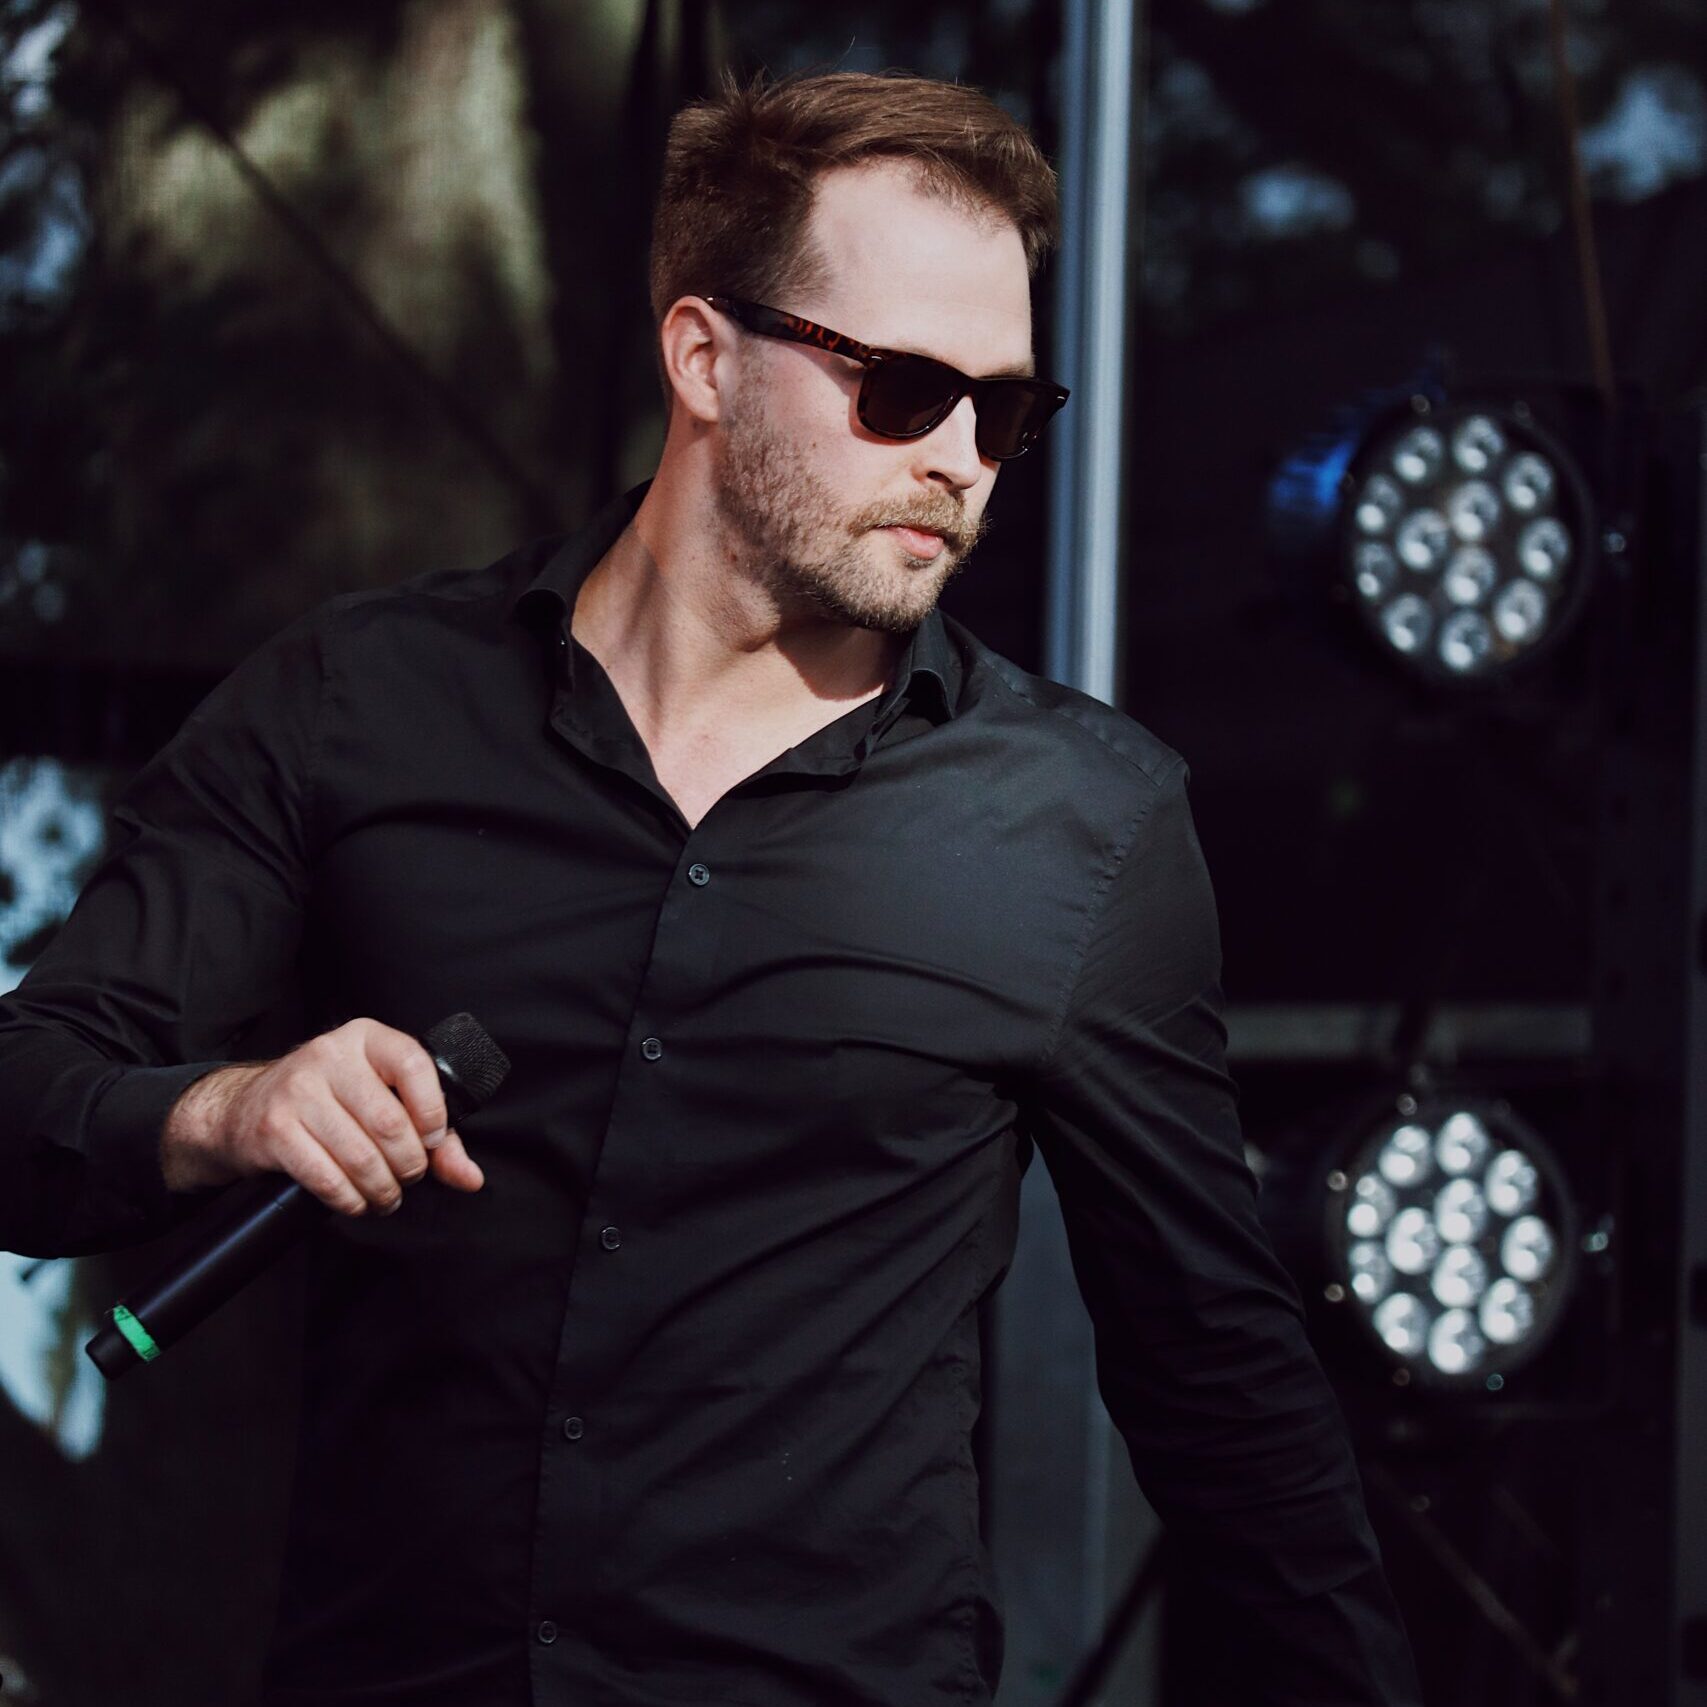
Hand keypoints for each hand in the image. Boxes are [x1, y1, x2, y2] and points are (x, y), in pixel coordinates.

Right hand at [159, 1017, 484, 1212]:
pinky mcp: (275, 1129)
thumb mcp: (381, 1098)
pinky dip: (349, 1200)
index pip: (414, 1065)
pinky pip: (326, 1177)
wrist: (243, 1107)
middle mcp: (330, 1056)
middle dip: (409, 1164)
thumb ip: (434, 1135)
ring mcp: (298, 1091)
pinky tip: (356, 1202)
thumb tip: (470, 1176)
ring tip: (386, 1195)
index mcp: (366, 1038)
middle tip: (408, 1177)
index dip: (433, 1111)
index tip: (433, 1141)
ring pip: (360, 1155)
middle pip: (390, 1122)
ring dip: (382, 1189)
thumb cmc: (328, 1101)